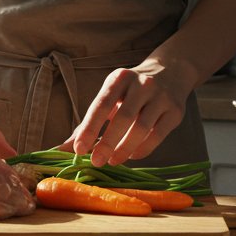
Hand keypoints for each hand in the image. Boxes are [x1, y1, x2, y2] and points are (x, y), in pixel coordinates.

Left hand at [68, 64, 189, 166]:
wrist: (169, 73)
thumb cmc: (129, 92)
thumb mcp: (109, 98)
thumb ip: (86, 124)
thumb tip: (60, 149)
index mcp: (119, 78)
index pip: (101, 104)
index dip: (90, 128)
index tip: (79, 149)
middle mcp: (142, 84)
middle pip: (123, 117)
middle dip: (108, 142)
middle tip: (96, 162)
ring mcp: (161, 97)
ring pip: (142, 128)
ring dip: (125, 148)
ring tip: (113, 161)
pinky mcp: (175, 111)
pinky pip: (158, 135)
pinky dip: (143, 149)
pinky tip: (131, 156)